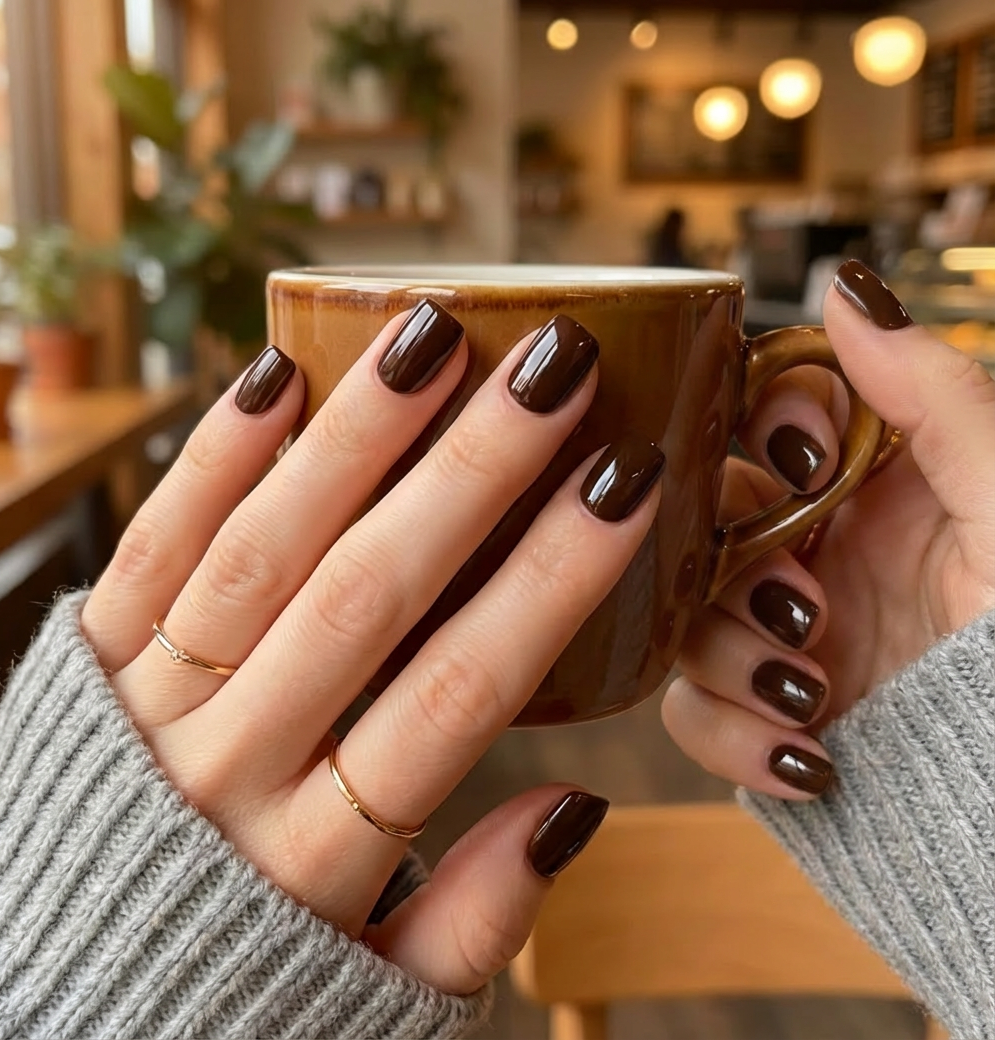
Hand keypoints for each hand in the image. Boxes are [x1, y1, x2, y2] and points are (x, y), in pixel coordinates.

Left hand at [81, 303, 664, 993]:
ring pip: (262, 545)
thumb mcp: (378, 997)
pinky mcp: (88, 660)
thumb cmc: (234, 990)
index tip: (624, 484)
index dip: (549, 578)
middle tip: (552, 367)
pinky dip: (212, 454)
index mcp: (319, 855)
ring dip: (354, 433)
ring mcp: (148, 702)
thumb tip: (575, 808)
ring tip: (433, 333)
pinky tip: (280, 371)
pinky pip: (150, 542)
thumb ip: (476, 916)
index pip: (461, 689)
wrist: (53, 1001)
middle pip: (367, 593)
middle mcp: (229, 762)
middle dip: (471, 470)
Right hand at [663, 261, 994, 797]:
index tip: (803, 468)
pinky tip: (805, 752)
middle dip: (739, 565)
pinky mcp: (765, 713)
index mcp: (869, 490)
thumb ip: (931, 391)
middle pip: (700, 523)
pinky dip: (732, 735)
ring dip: (735, 656)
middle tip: (803, 603)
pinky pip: (694, 711)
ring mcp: (783, 635)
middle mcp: (815, 553)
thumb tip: (847, 287)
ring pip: (683, 616)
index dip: (765, 434)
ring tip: (812, 688)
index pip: (766, 421)